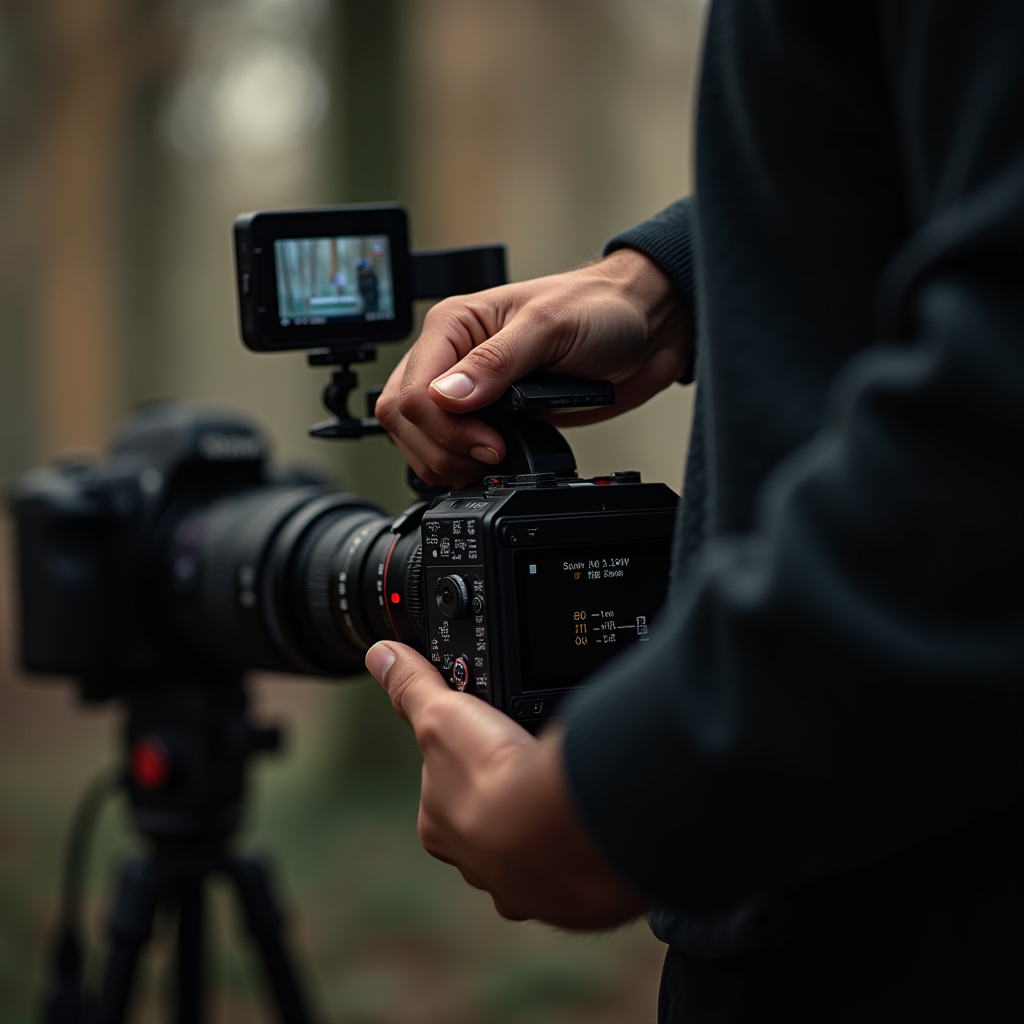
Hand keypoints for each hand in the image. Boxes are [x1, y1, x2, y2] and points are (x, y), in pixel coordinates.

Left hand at [365, 640, 650, 927]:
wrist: (550, 829)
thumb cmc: (491, 777)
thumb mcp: (442, 714)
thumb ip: (413, 686)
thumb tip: (380, 656)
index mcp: (438, 825)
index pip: (443, 792)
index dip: (464, 766)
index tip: (486, 747)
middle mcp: (472, 862)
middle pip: (484, 825)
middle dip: (502, 804)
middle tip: (526, 770)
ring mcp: (517, 882)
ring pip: (524, 854)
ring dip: (536, 832)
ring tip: (557, 801)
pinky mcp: (560, 894)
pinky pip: (565, 872)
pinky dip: (571, 854)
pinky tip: (582, 831)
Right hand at [375, 248, 691, 486]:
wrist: (640, 329)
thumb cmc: (599, 311)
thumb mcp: (549, 328)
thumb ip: (496, 363)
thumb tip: (448, 396)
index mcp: (452, 325)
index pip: (412, 392)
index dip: (445, 429)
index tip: (492, 441)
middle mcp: (450, 357)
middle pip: (403, 420)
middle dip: (443, 450)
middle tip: (493, 454)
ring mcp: (465, 389)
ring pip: (416, 439)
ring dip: (449, 462)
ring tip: (495, 459)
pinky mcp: (485, 416)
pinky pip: (447, 449)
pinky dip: (461, 466)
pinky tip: (492, 462)